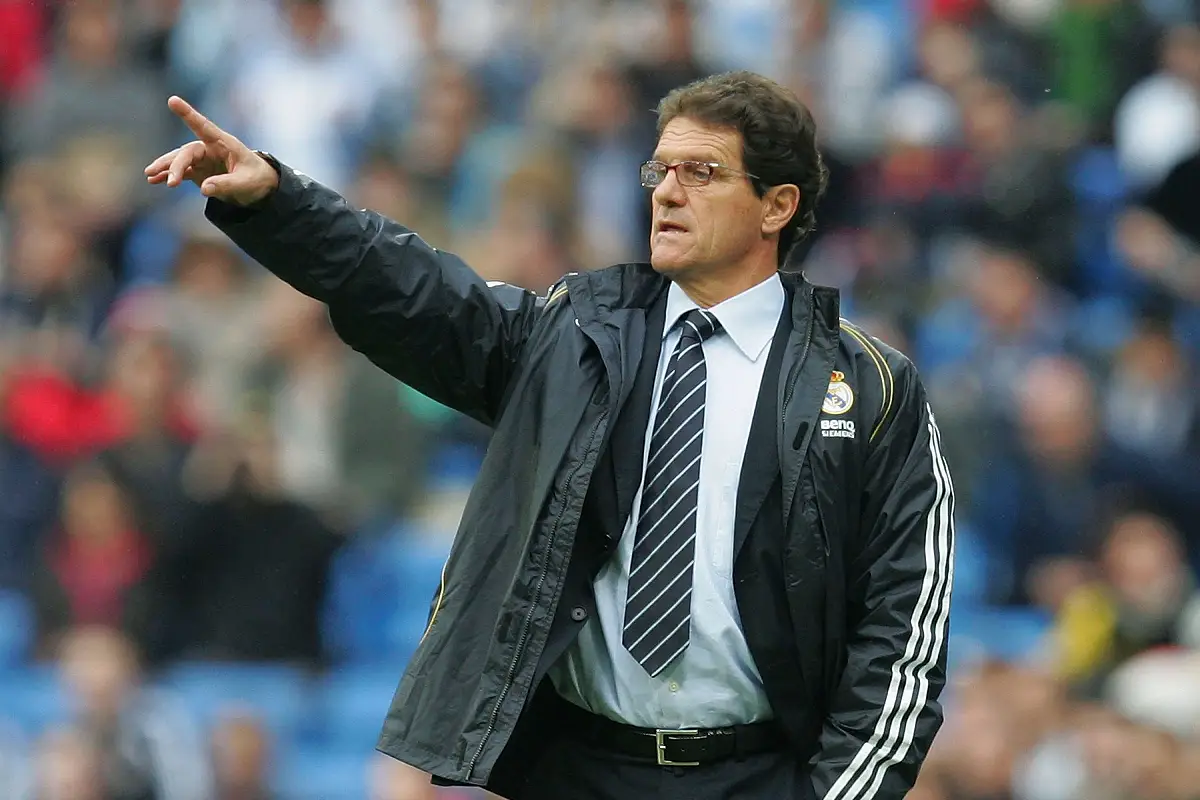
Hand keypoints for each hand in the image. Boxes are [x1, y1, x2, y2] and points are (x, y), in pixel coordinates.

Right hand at [144, 96, 278, 205]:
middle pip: (187, 152)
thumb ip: (226, 184)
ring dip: (166, 168)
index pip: (203, 126)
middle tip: (172, 182)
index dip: (188, 114)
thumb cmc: (256, 179)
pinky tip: (154, 180)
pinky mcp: (199, 172)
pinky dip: (168, 175)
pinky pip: (181, 172)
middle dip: (176, 165)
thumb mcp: (245, 183)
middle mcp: (209, 148)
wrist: (260, 187)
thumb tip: (203, 189)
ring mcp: (203, 160)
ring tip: (150, 176)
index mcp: (223, 143)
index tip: (173, 100)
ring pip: (180, 160)